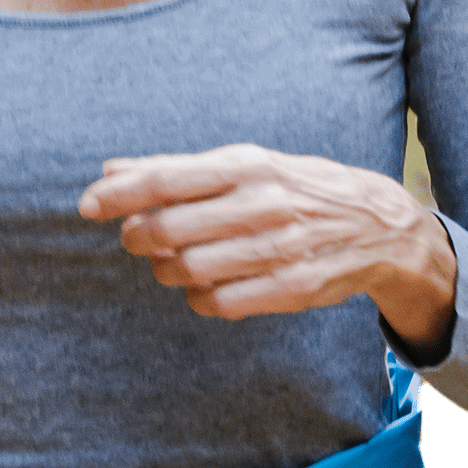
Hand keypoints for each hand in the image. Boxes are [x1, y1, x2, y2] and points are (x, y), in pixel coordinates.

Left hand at [81, 143, 458, 356]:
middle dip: (139, 237)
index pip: (168, 179)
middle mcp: (264, 204)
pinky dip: (197, 298)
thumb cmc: (299, 189)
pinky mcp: (292, 288)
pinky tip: (203, 286)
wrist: (379, 225)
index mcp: (250, 165)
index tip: (88, 205)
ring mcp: (280, 248)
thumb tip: (112, 170)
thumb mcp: (249, 165)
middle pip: (168, 229)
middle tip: (137, 239)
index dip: (119, 195)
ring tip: (171, 262)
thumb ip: (181, 169)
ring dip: (166, 270)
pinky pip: (218, 302)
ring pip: (188, 269)